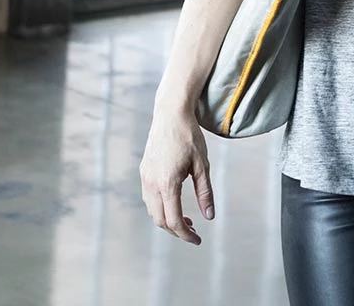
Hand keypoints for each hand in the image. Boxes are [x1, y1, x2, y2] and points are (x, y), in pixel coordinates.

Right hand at [139, 111, 213, 245]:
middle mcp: (151, 182)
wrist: (170, 113)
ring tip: (186, 219)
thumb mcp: (202, 165)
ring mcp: (145, 177)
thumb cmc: (189, 136)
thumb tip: (209, 217)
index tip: (198, 240)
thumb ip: (205, 193)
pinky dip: (160, 207)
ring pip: (152, 210)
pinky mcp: (144, 171)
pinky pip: (148, 198)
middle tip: (193, 232)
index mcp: (167, 183)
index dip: (185, 235)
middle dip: (176, 230)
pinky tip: (174, 203)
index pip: (173, 220)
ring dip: (167, 219)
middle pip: (160, 220)